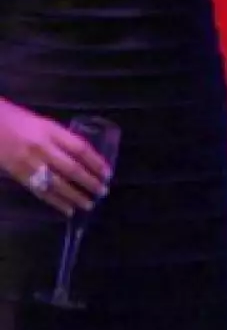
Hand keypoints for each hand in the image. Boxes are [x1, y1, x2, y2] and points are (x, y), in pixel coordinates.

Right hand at [0, 100, 108, 216]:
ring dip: (75, 196)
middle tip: (103, 191)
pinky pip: (40, 191)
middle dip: (89, 182)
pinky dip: (55, 201)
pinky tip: (67, 209)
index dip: (96, 162)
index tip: (108, 173)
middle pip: (71, 168)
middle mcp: (42, 147)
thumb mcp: (43, 123)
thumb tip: (82, 155)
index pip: (80, 148)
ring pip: (57, 183)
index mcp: (50, 131)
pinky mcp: (19, 175)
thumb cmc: (15, 119)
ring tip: (89, 204)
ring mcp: (29, 163)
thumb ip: (61, 138)